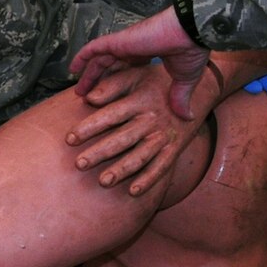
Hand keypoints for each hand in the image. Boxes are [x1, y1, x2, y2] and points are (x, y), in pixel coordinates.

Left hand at [66, 58, 209, 196]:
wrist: (197, 90)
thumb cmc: (157, 82)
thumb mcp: (136, 74)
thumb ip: (111, 85)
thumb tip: (87, 97)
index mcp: (140, 100)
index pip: (110, 115)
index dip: (89, 127)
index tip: (69, 138)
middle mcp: (151, 119)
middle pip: (122, 139)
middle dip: (100, 153)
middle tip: (79, 164)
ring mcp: (164, 136)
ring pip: (140, 156)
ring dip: (122, 170)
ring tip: (103, 181)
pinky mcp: (174, 148)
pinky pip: (162, 167)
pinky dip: (149, 180)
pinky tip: (133, 191)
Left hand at [71, 8, 212, 117]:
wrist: (191, 33)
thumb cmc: (191, 50)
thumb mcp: (185, 79)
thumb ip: (180, 97)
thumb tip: (187, 116)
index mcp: (148, 54)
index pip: (127, 68)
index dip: (116, 81)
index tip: (110, 95)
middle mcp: (133, 48)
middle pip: (109, 65)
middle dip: (98, 80)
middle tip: (87, 96)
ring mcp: (124, 44)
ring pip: (99, 59)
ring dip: (87, 74)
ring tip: (78, 90)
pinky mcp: (119, 41)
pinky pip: (94, 48)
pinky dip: (83, 56)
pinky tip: (73, 68)